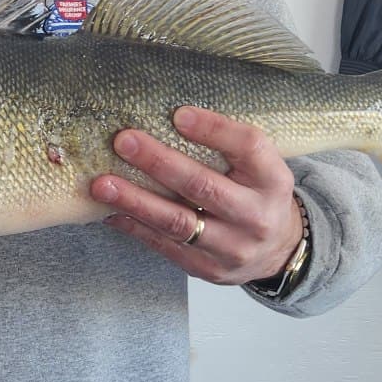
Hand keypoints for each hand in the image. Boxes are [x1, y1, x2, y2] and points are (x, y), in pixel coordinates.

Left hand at [90, 107, 302, 286]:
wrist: (278, 251)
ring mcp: (232, 247)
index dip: (214, 129)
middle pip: (203, 186)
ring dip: (135, 201)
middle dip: (159, 162)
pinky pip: (165, 246)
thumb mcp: (259, 166)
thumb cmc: (257, 194)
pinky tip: (110, 210)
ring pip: (177, 222)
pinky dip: (134, 226)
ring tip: (102, 184)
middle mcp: (256, 215)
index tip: (178, 114)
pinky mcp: (207, 268)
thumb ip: (227, 144)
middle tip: (124, 141)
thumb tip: (170, 116)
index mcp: (272, 179)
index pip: (248, 147)